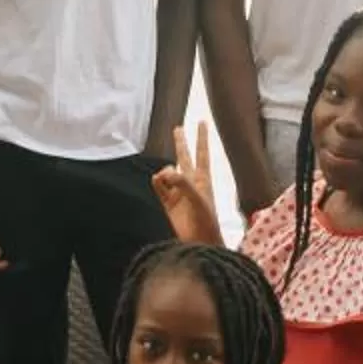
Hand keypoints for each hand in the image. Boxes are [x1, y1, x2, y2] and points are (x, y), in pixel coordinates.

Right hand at [149, 124, 222, 245]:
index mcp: (203, 178)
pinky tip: (158, 181)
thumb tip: (164, 172)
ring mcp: (178, 192)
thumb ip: (182, 183)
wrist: (200, 242)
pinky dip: (157, 181)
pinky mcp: (168, 203)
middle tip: (178, 128)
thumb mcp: (197, 198)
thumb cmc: (206, 220)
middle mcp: (190, 182)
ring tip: (165, 178)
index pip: (202, 152)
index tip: (202, 121)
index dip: (201, 137)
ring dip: (164, 171)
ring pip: (167, 172)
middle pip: (184, 156)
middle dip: (181, 143)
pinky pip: (159, 186)